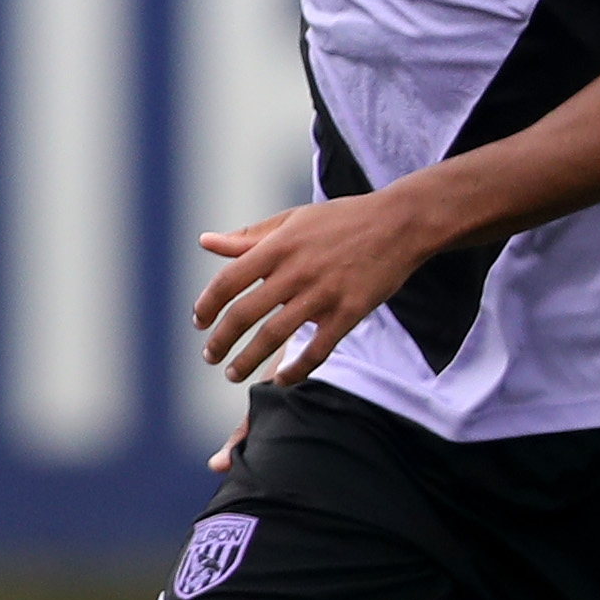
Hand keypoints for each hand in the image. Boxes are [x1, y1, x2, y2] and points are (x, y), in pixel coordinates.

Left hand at [192, 189, 448, 393]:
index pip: (228, 281)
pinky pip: (317, 350)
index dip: (207, 305)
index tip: (200, 322)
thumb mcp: (292, 220)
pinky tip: (283, 380)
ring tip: (234, 374)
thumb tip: (206, 242)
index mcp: (278, 246)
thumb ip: (248, 237)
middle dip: (221, 341)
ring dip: (248, 360)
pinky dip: (296, 370)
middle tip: (210, 357)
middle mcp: (296, 271)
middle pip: (245, 314)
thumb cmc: (341, 220)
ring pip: (274, 335)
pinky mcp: (349, 312)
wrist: (399, 223)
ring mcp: (323, 293)